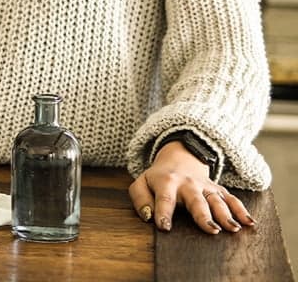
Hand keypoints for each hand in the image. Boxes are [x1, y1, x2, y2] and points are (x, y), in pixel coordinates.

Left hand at [128, 141, 254, 232]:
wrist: (178, 159)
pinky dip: (241, 210)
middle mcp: (188, 184)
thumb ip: (140, 199)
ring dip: (226, 214)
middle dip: (203, 215)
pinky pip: (232, 199)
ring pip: (217, 200)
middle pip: (196, 201)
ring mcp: (205, 187)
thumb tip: (148, 217)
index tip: (164, 227)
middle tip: (211, 230)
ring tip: (233, 228)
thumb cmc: (158, 179)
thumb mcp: (141, 183)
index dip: (163, 213)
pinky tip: (249, 222)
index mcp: (166, 182)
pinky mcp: (218, 190)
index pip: (164, 199)